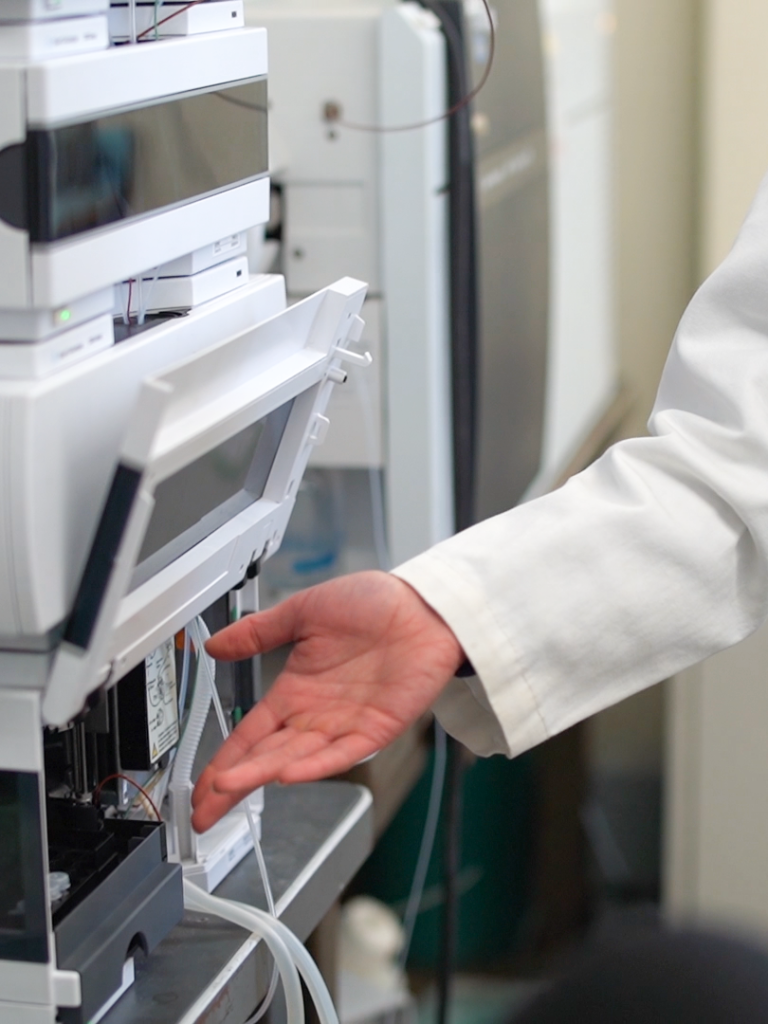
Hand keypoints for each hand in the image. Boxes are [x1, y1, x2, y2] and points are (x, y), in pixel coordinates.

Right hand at [191, 571, 463, 832]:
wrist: (422, 604)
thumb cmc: (372, 604)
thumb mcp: (303, 612)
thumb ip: (258, 632)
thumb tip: (215, 646)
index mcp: (295, 691)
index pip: (250, 735)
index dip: (223, 762)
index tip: (201, 788)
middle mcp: (316, 715)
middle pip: (265, 756)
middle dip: (233, 784)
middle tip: (204, 807)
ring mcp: (345, 725)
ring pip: (296, 758)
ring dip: (262, 774)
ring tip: (230, 788)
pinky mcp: (377, 728)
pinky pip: (342, 753)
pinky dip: (315, 765)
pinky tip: (287, 774)